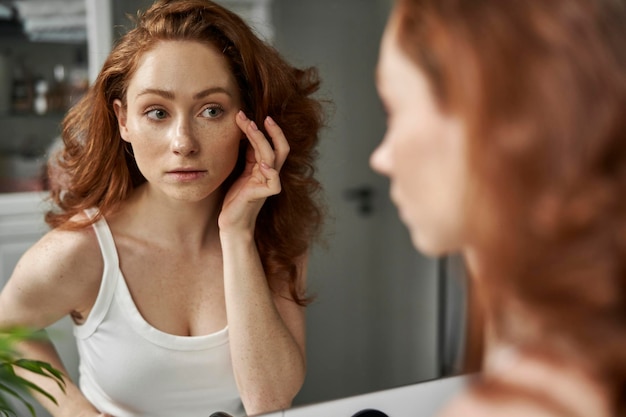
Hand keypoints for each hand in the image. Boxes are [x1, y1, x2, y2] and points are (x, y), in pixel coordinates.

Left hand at [218, 111, 289, 233]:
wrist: (231, 222)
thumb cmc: (235, 197)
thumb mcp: (241, 170)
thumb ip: (247, 154)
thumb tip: (246, 131)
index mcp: (264, 167)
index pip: (271, 143)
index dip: (263, 129)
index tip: (247, 115)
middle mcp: (269, 174)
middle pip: (281, 148)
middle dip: (274, 131)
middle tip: (263, 117)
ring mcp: (268, 184)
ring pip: (273, 158)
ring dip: (262, 140)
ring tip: (251, 127)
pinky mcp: (263, 195)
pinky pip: (274, 182)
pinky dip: (270, 172)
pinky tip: (262, 164)